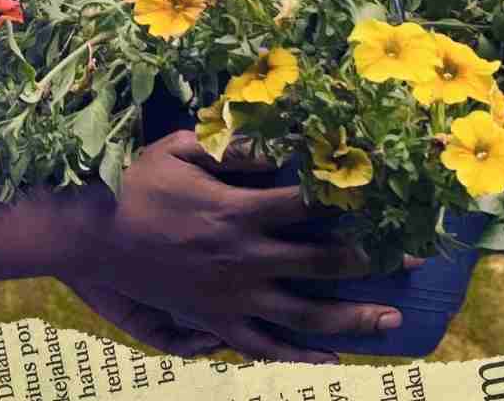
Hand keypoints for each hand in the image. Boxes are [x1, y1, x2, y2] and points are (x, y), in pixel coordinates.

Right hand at [62, 130, 420, 364]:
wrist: (89, 235)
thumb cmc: (134, 183)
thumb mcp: (179, 147)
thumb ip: (231, 144)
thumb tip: (279, 140)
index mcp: (238, 211)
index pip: (310, 203)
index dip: (352, 196)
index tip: (389, 190)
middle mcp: (244, 258)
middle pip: (323, 262)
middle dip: (373, 258)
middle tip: (413, 257)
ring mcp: (231, 297)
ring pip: (304, 315)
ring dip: (352, 318)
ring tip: (391, 321)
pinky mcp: (215, 321)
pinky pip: (263, 347)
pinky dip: (298, 358)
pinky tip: (331, 363)